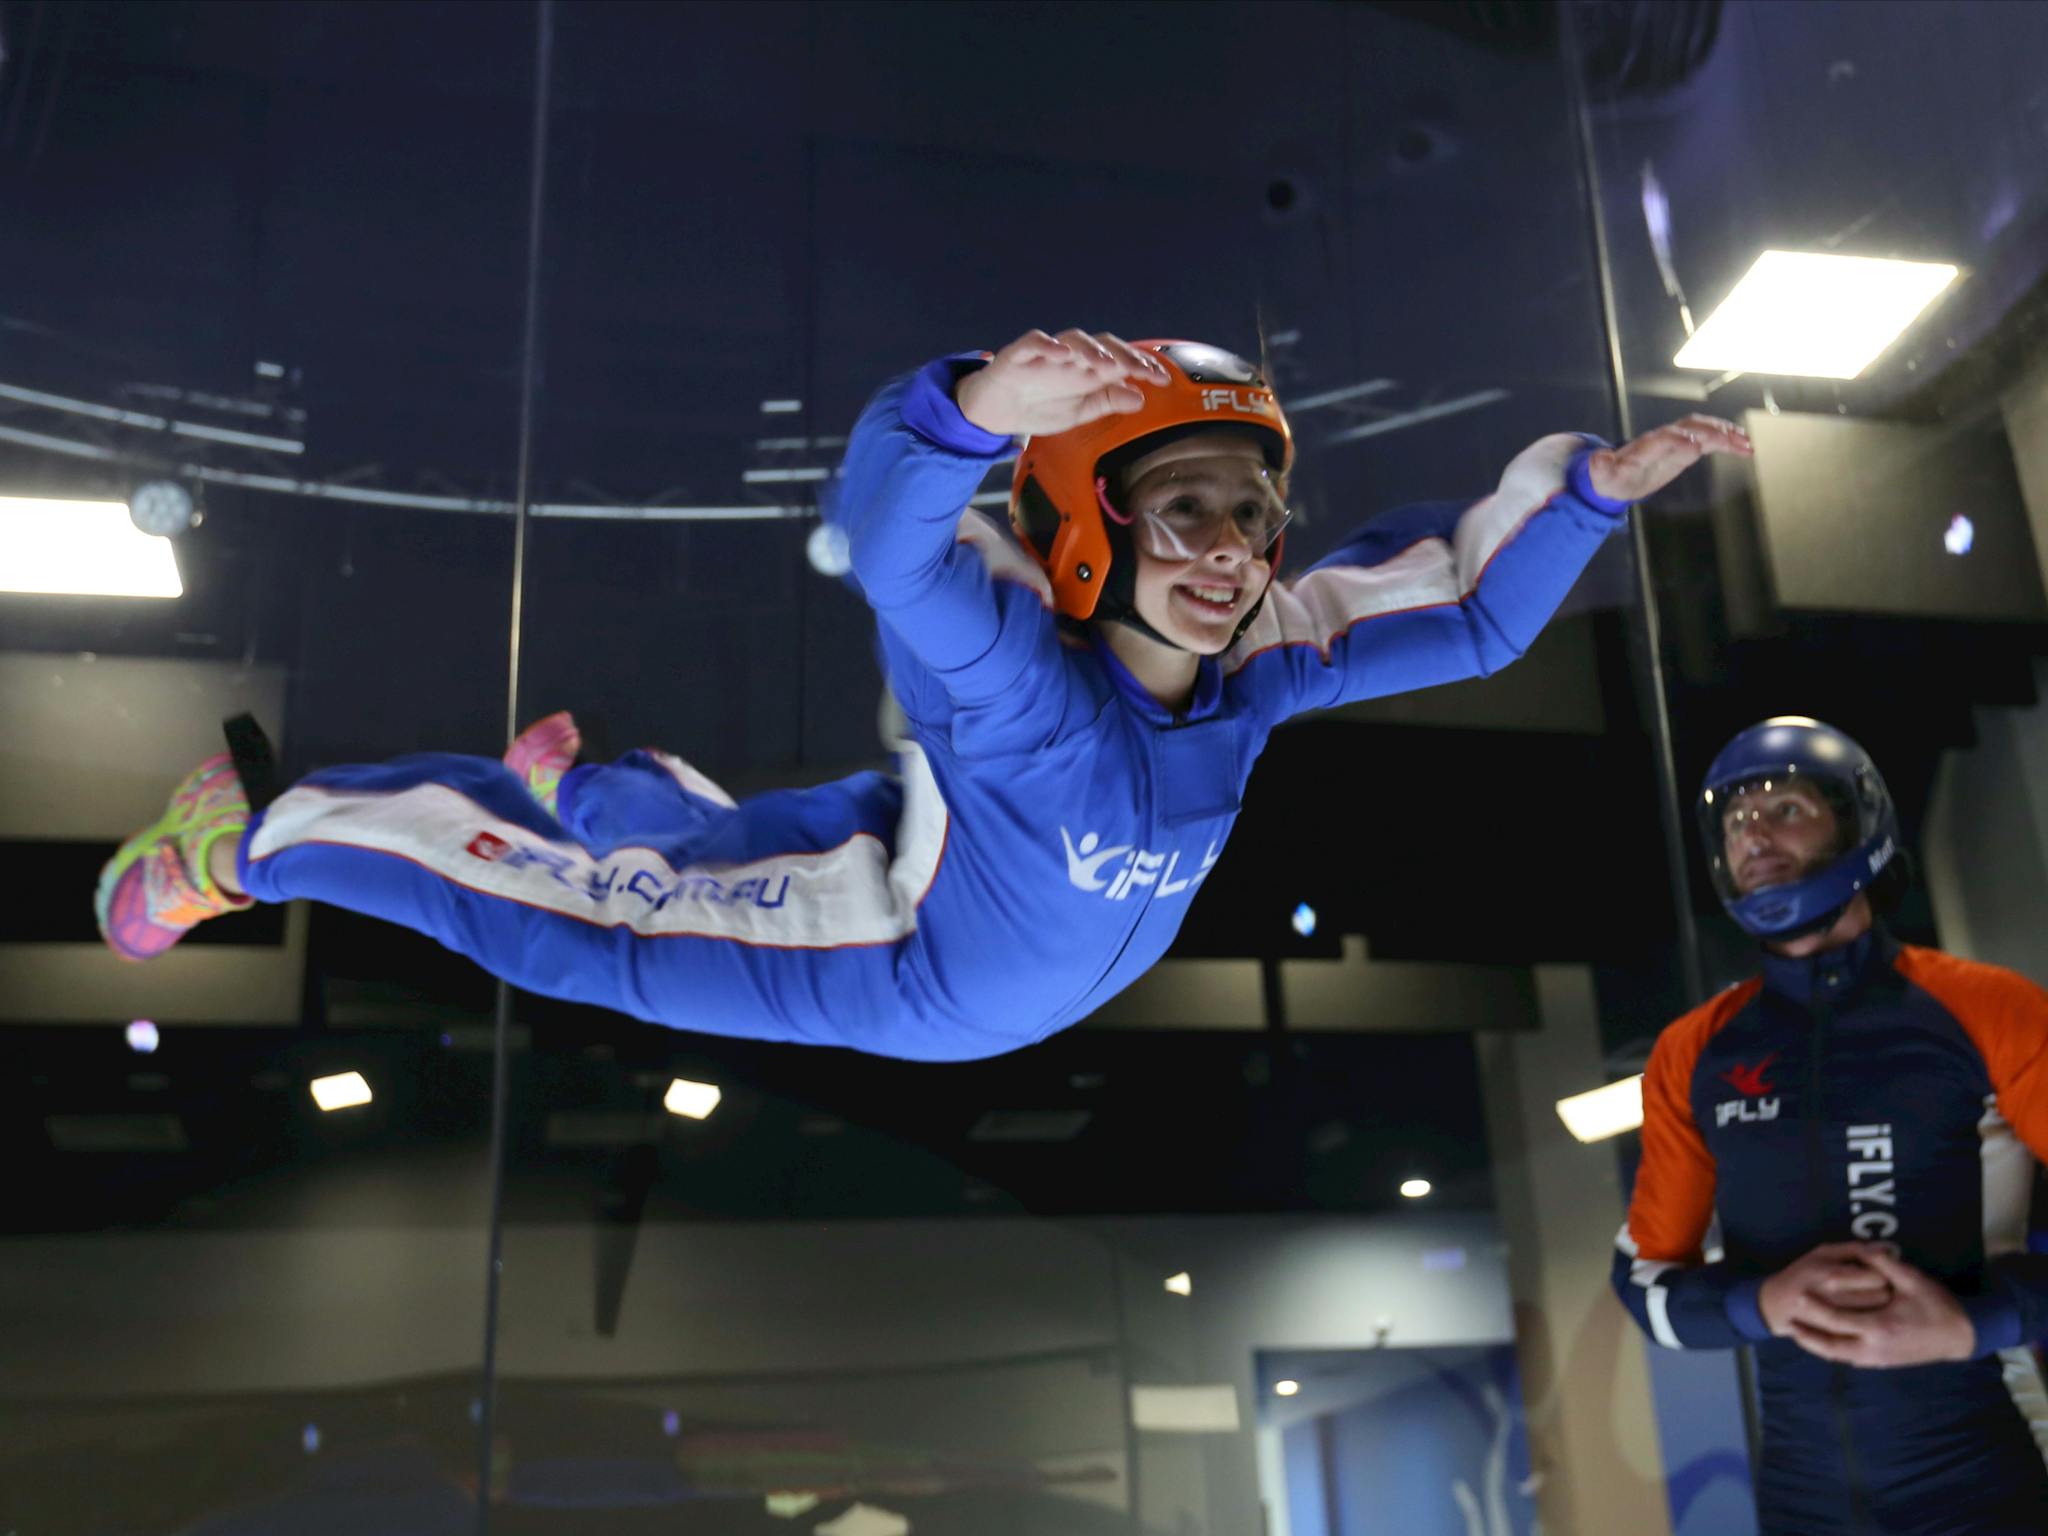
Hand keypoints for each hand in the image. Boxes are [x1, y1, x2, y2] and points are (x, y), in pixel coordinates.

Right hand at [954, 329, 1169, 437]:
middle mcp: (1071, 357)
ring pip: (1072, 339)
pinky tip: (1061, 352)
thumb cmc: (1038, 407)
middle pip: (1101, 345)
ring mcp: (1046, 354)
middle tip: (1142, 370)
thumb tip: (1140, 397)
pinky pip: (1034, 342)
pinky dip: (1048, 345)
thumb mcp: (1078, 412)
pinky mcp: (1018, 354)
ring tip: (1105, 363)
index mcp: (1087, 370)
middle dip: (1124, 355)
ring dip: (1091, 349)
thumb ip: (1106, 402)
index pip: (1119, 359)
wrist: (994, 413)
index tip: (1162, 379)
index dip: (1141, 365)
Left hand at [1583, 413, 1751, 502]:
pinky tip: (1746, 448)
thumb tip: (1598, 460)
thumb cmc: (1610, 476)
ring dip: (1726, 434)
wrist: (1615, 472)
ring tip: (1747, 444)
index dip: (1677, 440)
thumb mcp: (1602, 476)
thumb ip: (1601, 468)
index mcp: (1643, 447)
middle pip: (1689, 428)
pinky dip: (1729, 440)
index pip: (1662, 439)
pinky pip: (1710, 438)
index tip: (1694, 445)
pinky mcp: (1687, 445)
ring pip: (1704, 429)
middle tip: (1734, 441)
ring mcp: (1676, 439)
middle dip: (1711, 432)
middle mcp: (1662, 437)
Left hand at [1781, 1246, 1977, 1367]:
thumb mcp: (1912, 1279)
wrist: (1960, 1336)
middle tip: (1786, 1320)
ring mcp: (1879, 1359)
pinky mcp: (1882, 1362)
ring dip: (1817, 1346)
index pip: (1838, 1319)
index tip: (1796, 1296)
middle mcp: (1876, 1348)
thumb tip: (1861, 1248)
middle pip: (1831, 1345)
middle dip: (1808, 1333)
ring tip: (1796, 1333)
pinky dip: (1832, 1351)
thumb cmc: (1937, 1305)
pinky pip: (1850, 1359)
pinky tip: (1821, 1342)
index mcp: (1881, 1327)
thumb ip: (1883, 1264)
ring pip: (1839, 1356)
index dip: (1815, 1308)